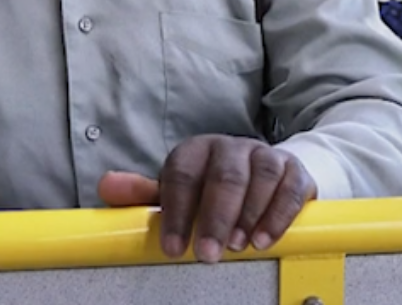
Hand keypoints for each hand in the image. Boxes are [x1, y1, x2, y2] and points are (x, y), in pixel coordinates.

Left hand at [98, 135, 315, 263]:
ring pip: (260, 177)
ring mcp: (265, 155)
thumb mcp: (176, 190)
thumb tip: (107, 186)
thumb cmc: (210, 186)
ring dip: (249, 214)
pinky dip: (279, 214)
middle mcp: (230, 147)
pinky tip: (265, 238)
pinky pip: (290, 187)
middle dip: (215, 217)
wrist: (261, 171)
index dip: (176, 212)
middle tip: (208, 254)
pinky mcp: (294, 169)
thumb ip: (142, 194)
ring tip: (239, 246)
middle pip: (224, 176)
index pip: (182, 175)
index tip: (173, 247)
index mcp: (196, 150)